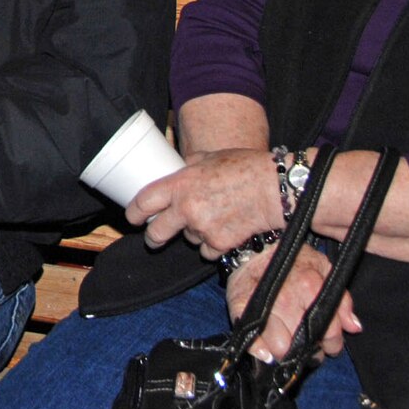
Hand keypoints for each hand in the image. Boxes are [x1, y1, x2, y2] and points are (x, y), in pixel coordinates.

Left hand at [130, 148, 283, 258]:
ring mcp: (202, 229)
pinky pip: (208, 251)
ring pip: (189, 240)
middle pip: (157, 233)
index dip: (134, 213)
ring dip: (196, 235)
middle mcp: (187, 209)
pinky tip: (227, 230)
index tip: (133, 218)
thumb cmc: (245, 167)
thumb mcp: (210, 158)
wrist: (274, 188)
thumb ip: (190, 167)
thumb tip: (180, 169)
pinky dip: (214, 245)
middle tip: (155, 237)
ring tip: (215, 218)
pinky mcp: (220, 244)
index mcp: (180, 184)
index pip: (144, 202)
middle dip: (154, 238)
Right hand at [224, 241, 360, 361]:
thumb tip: (353, 327)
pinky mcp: (240, 309)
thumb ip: (342, 299)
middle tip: (305, 345)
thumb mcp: (325, 269)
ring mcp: (263, 306)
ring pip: (279, 349)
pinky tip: (266, 351)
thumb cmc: (294, 259)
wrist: (256, 244)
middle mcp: (287, 300)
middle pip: (304, 346)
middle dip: (307, 351)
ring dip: (284, 353)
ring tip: (287, 345)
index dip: (331, 344)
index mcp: (311, 288)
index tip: (326, 344)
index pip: (329, 333)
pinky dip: (259, 350)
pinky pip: (251, 340)